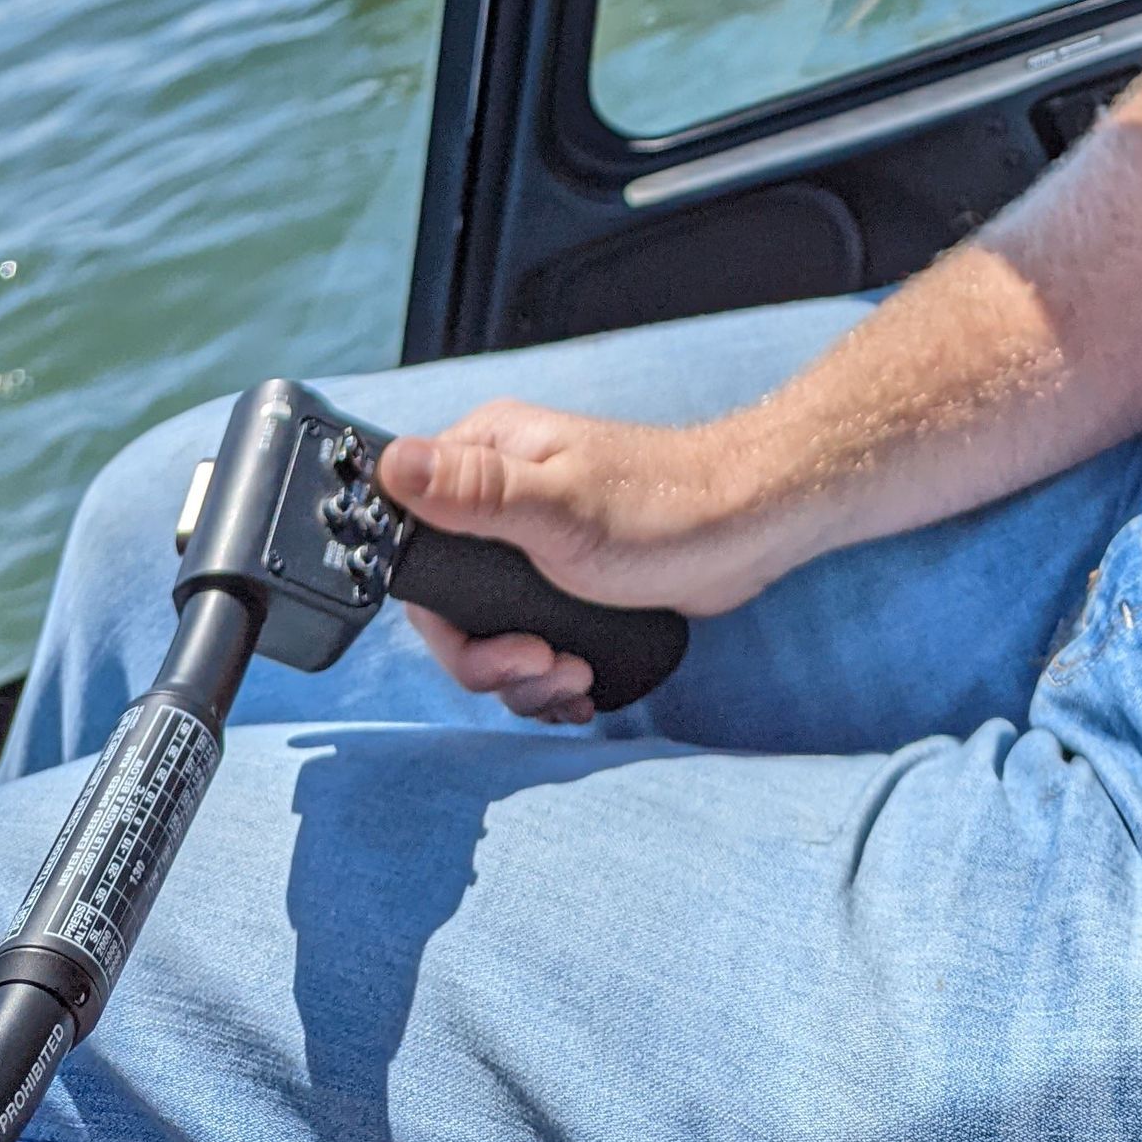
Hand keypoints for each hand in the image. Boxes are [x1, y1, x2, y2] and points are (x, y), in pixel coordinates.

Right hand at [378, 399, 773, 721]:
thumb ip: (474, 491)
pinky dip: (546, 678)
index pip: (410, 542)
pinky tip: (578, 687)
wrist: (748, 530)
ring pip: (488, 632)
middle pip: (450, 603)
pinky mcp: (563, 578)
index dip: (441, 615)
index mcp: (486, 454)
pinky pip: (526, 641)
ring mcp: (531, 540)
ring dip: (525, 678)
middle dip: (492, 659)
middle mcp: (500, 492)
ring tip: (573, 680)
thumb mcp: (560, 507)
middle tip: (542, 667)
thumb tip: (392, 464)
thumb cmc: (665, 507)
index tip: (493, 644)